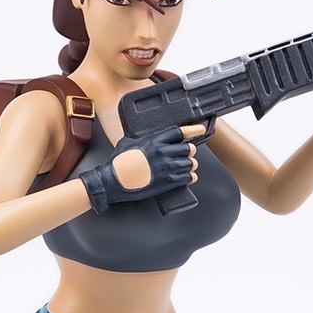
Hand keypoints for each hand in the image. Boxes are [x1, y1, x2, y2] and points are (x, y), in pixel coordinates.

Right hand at [81, 124, 201, 213]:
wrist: (112, 181)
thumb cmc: (117, 163)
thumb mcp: (128, 142)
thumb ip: (143, 138)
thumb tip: (147, 136)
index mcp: (154, 140)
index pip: (179, 132)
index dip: (193, 130)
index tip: (201, 129)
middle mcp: (162, 153)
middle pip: (188, 148)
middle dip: (190, 151)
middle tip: (188, 153)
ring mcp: (165, 168)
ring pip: (190, 163)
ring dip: (191, 164)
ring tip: (188, 166)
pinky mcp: (166, 182)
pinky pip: (187, 178)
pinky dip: (190, 177)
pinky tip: (188, 177)